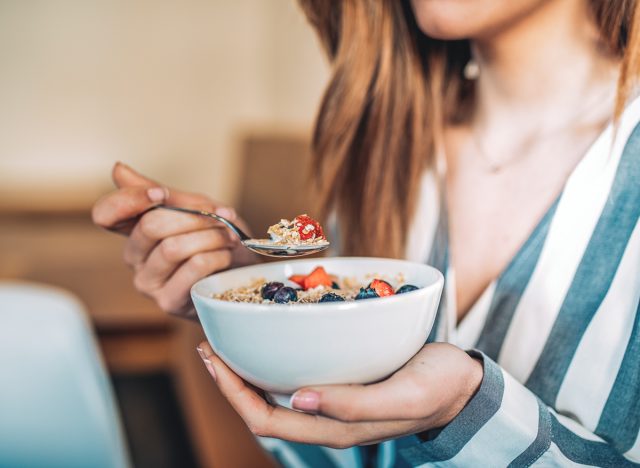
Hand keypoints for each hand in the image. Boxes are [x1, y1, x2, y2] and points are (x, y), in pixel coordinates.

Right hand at [92, 162, 257, 318]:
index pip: (105, 214)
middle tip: (221, 217)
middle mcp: (134, 258)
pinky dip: (217, 255)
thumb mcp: (194, 208)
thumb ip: (161, 192)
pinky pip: (193, 267)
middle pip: (150, 226)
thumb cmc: (216, 240)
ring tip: (228, 237)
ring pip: (173, 247)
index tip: (161, 194)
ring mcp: (148, 282)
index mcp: (134, 231)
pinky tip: (226, 256)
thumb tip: (117, 169)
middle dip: (193, 217)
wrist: (242, 274)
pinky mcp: (168, 302)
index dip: (129, 200)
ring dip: (210, 236)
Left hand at [196, 342, 482, 447]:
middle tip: (209, 344)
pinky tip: (270, 337)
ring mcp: (332, 402)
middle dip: (230, 381)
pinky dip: (274, 359)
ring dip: (247, 371)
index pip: (267, 420)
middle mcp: (326, 418)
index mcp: (335, 428)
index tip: (213, 359)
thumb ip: (355, 404)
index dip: (233, 394)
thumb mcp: (404, 396)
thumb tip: (298, 399)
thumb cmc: (438, 388)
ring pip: (275, 394)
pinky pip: (296, 376)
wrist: (462, 384)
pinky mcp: (342, 383)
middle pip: (262, 408)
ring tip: (228, 341)